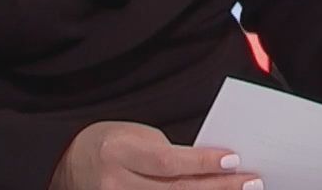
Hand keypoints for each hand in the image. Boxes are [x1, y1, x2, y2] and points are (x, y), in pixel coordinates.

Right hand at [50, 121, 262, 189]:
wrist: (69, 164)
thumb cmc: (110, 144)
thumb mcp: (137, 136)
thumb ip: (171, 153)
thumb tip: (214, 166)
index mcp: (119, 152)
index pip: (168, 161)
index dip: (203, 162)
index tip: (235, 159)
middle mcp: (116, 185)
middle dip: (218, 188)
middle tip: (251, 182)